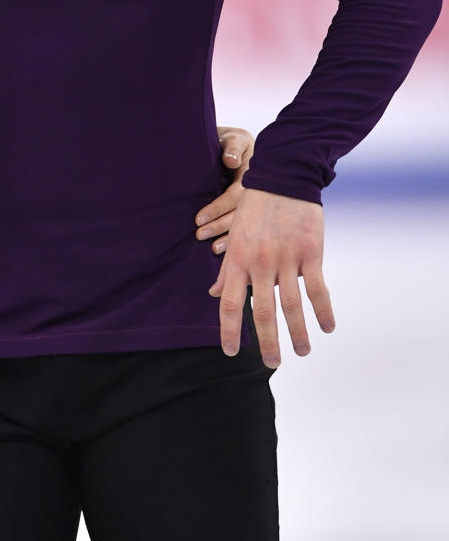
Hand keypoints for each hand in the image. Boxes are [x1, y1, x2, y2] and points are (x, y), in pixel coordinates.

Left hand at [194, 126, 254, 255]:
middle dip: (220, 226)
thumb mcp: (234, 139)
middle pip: (240, 214)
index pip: (234, 196)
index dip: (217, 208)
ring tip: (212, 249)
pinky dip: (235, 240)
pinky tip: (224, 250)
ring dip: (228, 237)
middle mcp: (256, 193)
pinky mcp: (252, 211)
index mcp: (252, 177)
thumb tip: (230, 161)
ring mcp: (256, 204)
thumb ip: (232, 148)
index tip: (198, 219)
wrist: (237, 144)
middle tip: (199, 235)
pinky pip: (246, 227)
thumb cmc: (233, 142)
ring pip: (244, 224)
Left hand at [209, 188, 333, 367]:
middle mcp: (259, 262)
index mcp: (237, 259)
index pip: (228, 302)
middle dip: (267, 341)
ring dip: (297, 332)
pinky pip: (317, 288)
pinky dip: (323, 310)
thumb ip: (227, 269)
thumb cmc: (255, 207)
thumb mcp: (234, 235)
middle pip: (261, 310)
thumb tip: (213, 295)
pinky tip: (327, 327)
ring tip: (301, 353)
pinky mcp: (310, 252)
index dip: (229, 330)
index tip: (231, 352)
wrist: (283, 176)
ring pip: (291, 304)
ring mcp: (285, 258)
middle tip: (271, 364)